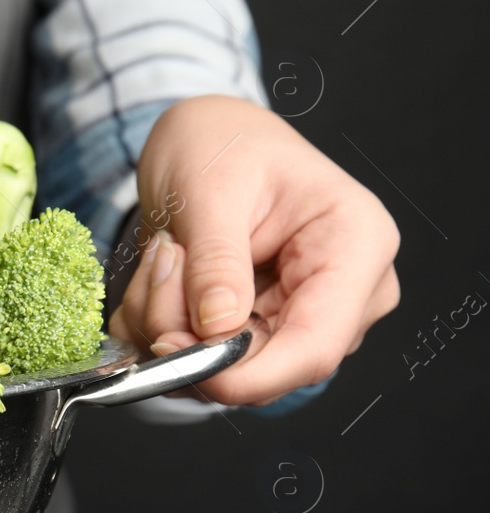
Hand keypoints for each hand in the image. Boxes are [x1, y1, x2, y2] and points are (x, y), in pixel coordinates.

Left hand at [107, 95, 399, 405]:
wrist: (210, 139)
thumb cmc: (223, 145)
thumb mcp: (209, 188)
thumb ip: (215, 260)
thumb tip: (216, 327)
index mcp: (354, 245)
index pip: (314, 346)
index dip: (245, 373)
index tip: (175, 357)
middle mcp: (342, 292)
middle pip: (265, 364)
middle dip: (189, 335)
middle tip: (158, 268)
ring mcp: (303, 316)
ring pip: (224, 367)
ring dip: (167, 324)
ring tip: (162, 255)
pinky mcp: (263, 330)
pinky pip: (201, 356)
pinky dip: (162, 325)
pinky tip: (161, 276)